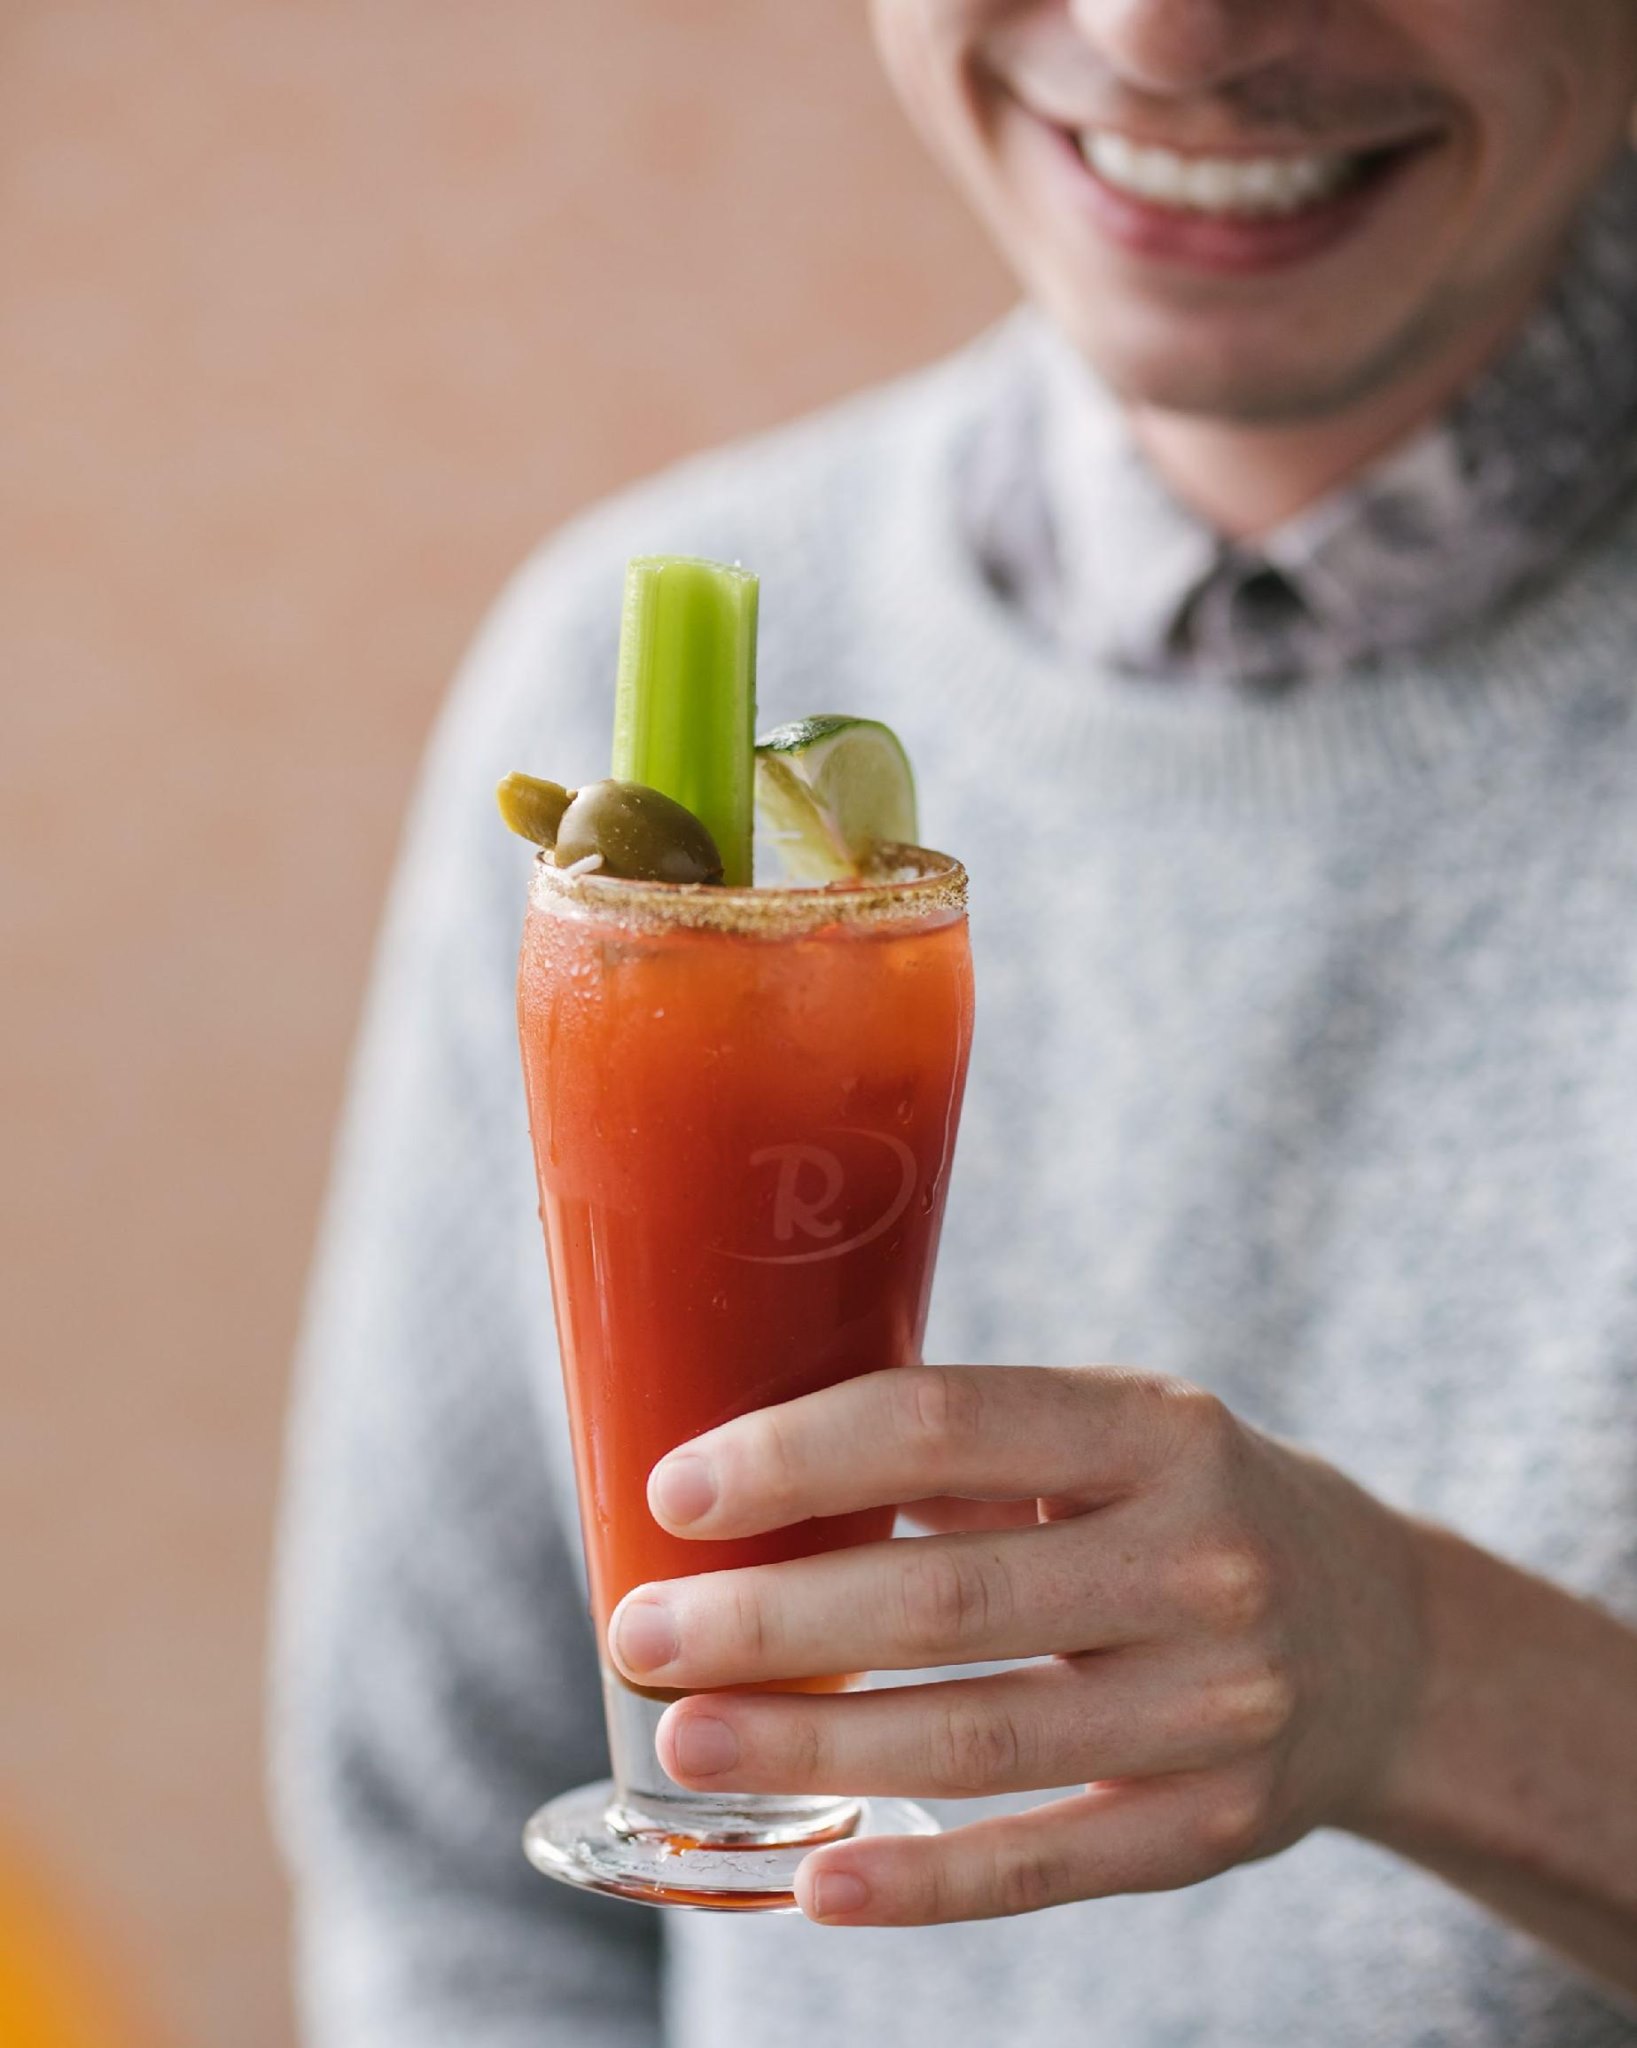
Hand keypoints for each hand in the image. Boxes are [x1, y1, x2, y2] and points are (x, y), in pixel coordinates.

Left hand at [607, 1365, 1427, 1925]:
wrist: (1384, 1639)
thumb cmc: (1183, 1509)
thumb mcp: (1111, 1436)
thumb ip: (960, 1453)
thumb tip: (748, 1486)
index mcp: (1155, 1428)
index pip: (947, 1424)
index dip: (798, 1457)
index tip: (677, 1492)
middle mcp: (1199, 1557)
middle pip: (946, 1598)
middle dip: (771, 1622)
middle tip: (641, 1633)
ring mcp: (1216, 1702)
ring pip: (979, 1739)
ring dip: (813, 1751)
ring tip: (686, 1743)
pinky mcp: (1211, 1825)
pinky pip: (1047, 1865)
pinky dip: (925, 1881)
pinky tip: (818, 1882)